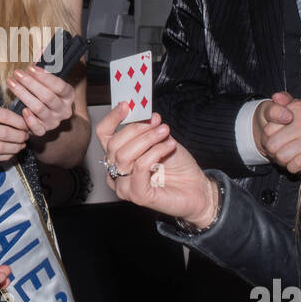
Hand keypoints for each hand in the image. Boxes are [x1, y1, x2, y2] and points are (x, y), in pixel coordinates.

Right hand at [0, 100, 29, 161]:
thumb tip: (14, 118)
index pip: (4, 116)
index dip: (20, 122)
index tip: (27, 124)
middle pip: (4, 134)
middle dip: (20, 136)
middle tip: (26, 136)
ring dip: (14, 148)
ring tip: (20, 145)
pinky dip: (3, 157)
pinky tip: (9, 153)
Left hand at [7, 64, 75, 137]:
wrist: (51, 117)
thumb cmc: (48, 93)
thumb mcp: (50, 79)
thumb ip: (47, 64)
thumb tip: (42, 49)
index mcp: (68, 95)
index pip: (60, 85)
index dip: (45, 76)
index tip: (31, 68)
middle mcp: (64, 109)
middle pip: (47, 96)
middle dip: (30, 83)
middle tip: (17, 73)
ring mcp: (54, 121)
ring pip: (39, 109)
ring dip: (24, 95)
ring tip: (12, 84)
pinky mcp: (44, 131)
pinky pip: (38, 128)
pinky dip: (30, 120)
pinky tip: (22, 110)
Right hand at [94, 103, 217, 227]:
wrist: (196, 188)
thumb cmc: (177, 166)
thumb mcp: (160, 139)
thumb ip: (147, 128)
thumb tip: (141, 113)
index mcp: (117, 156)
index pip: (103, 135)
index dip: (112, 118)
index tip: (126, 105)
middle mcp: (116, 172)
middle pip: (113, 144)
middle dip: (136, 128)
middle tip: (156, 121)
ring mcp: (124, 186)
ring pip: (124, 155)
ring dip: (148, 139)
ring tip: (165, 132)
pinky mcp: (137, 196)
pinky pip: (140, 167)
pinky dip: (156, 152)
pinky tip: (169, 146)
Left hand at [254, 91, 300, 176]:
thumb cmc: (292, 121)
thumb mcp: (280, 108)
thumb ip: (276, 105)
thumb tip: (277, 98)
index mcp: (299, 108)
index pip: (267, 131)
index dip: (267, 135)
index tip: (276, 132)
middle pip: (272, 146)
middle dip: (273, 149)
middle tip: (281, 145)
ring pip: (282, 157)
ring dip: (283, 159)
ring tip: (290, 152)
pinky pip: (295, 166)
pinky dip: (293, 166)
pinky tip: (298, 159)